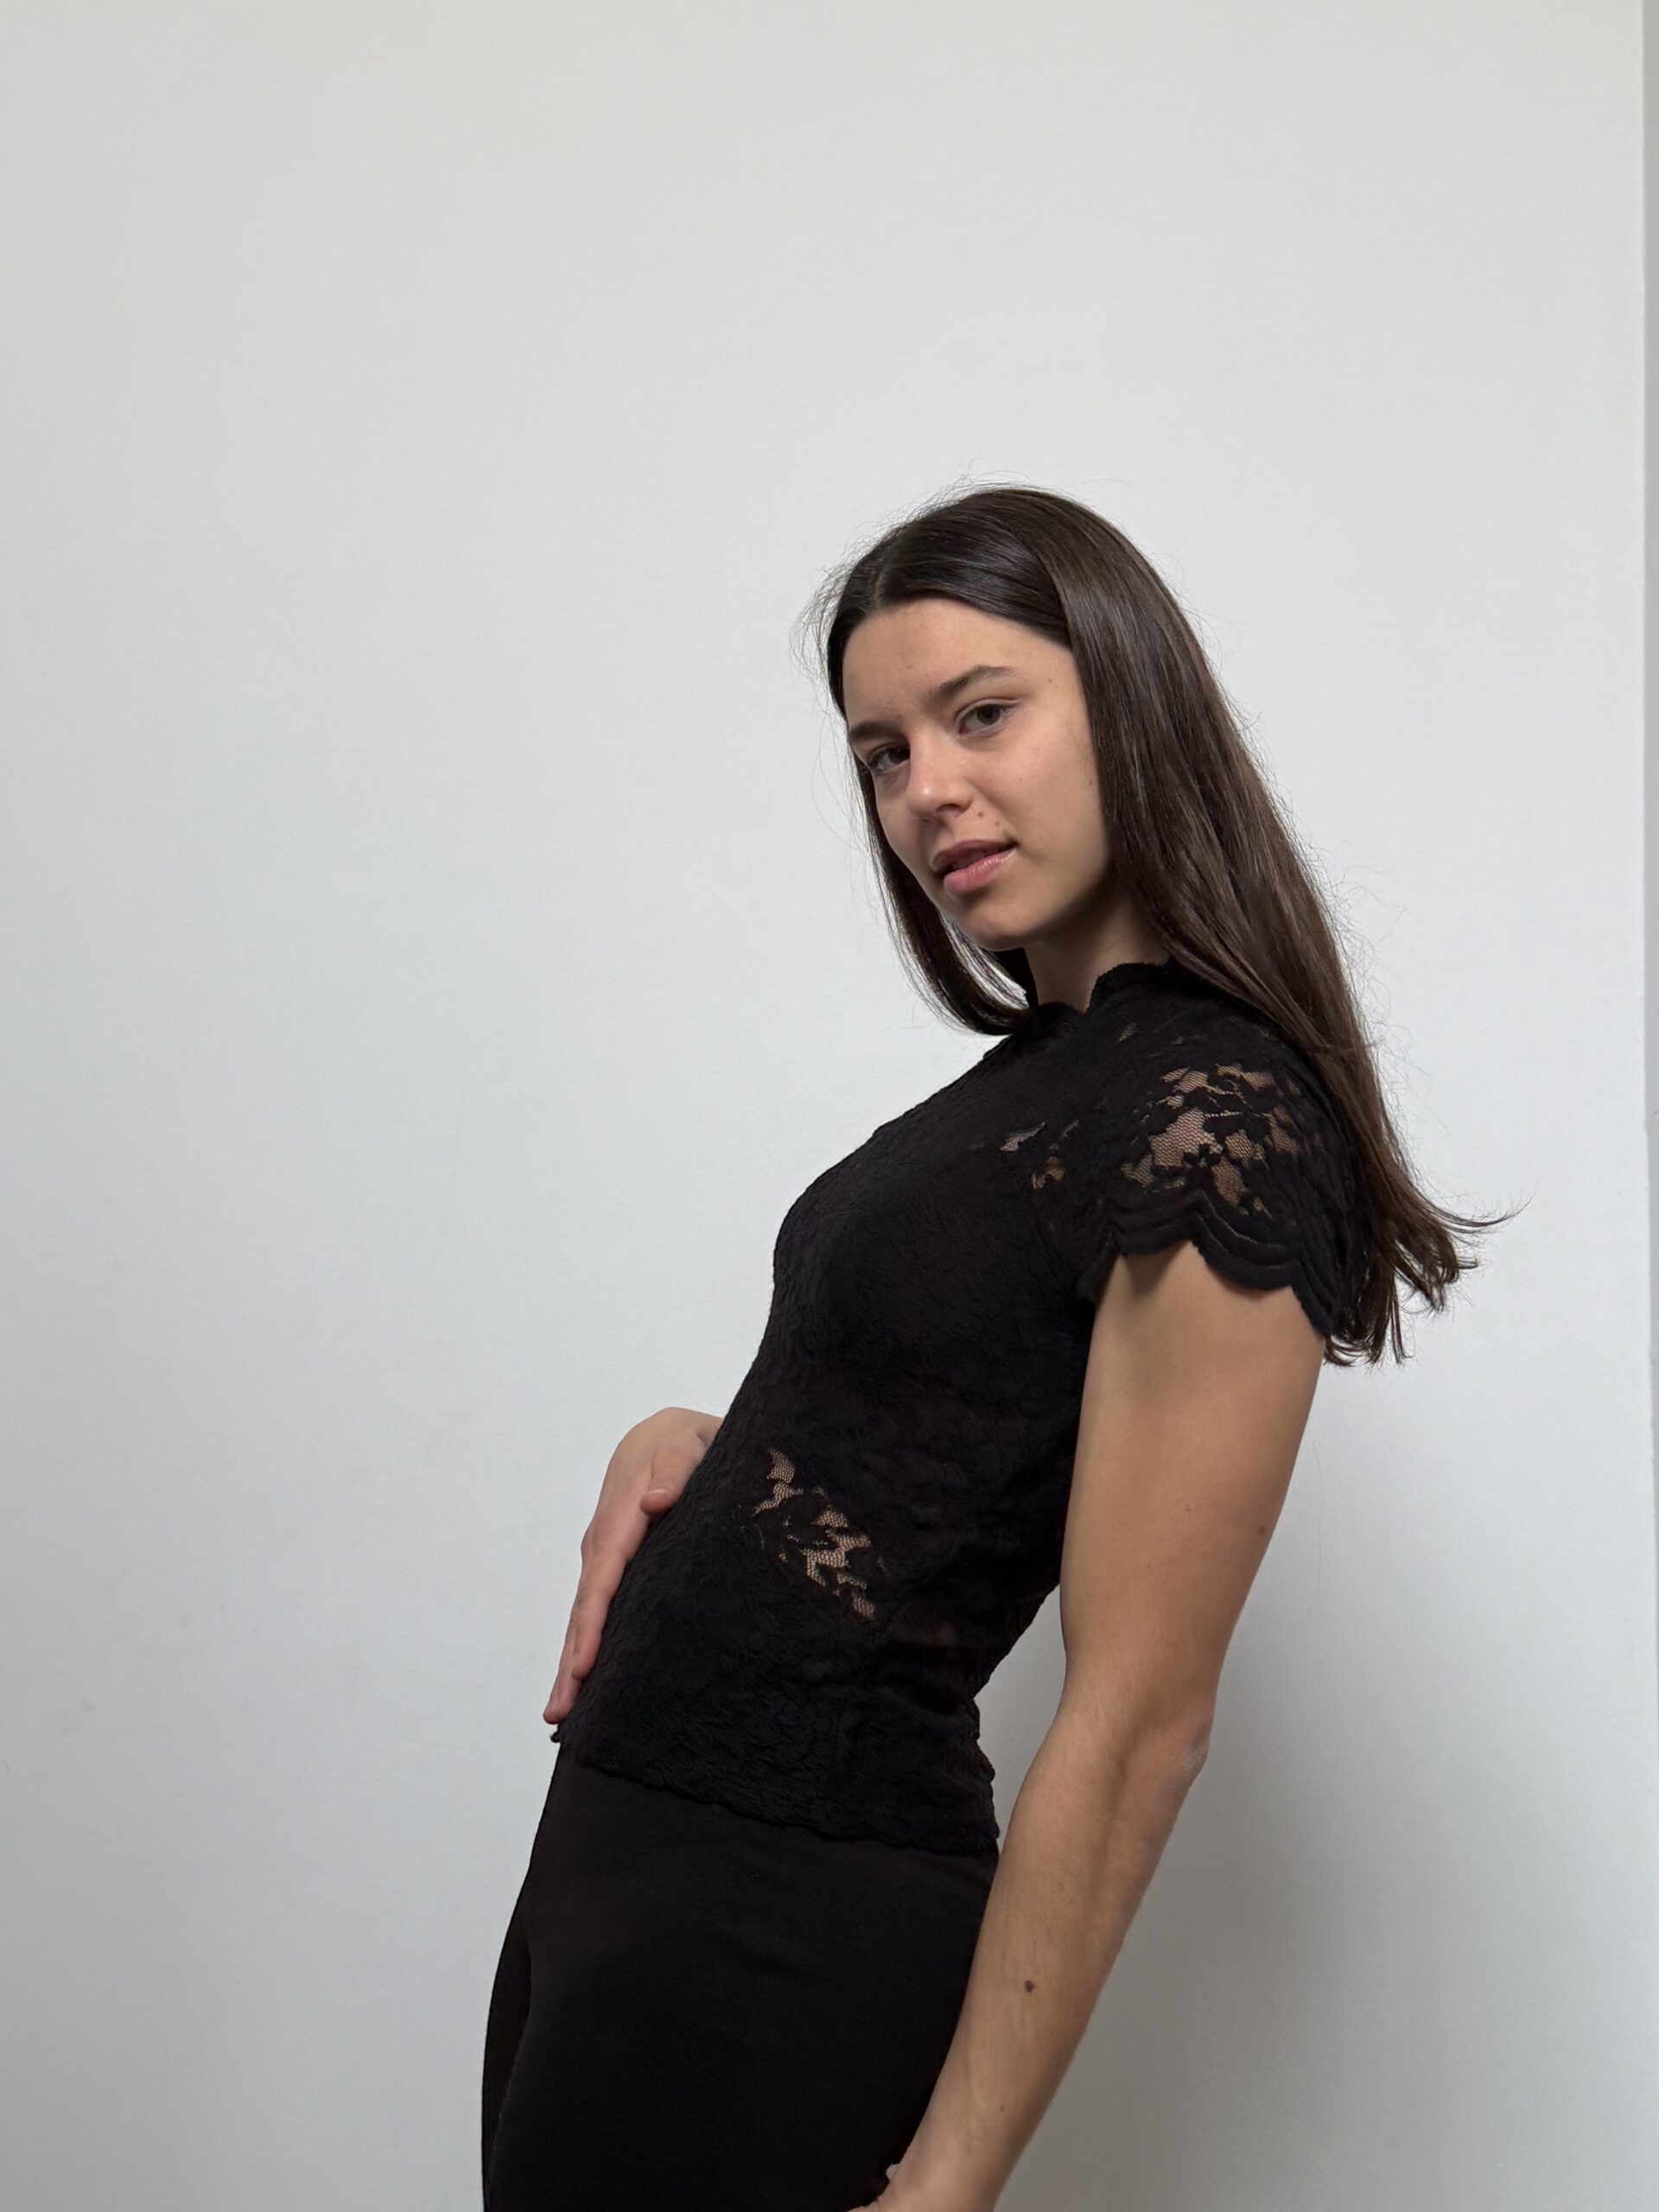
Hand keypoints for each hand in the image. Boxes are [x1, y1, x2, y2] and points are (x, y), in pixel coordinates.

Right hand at [542, 1407, 719, 1724]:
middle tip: (560, 1713)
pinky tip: (580, 1685)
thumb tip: (654, 1503)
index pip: (604, 1576)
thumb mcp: (688, 1442)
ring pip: (582, 1615)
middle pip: (583, 1606)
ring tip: (559, 1715)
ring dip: (569, 1664)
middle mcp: (603, 1541)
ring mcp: (602, 1557)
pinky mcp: (610, 1567)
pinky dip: (582, 1646)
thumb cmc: (683, 1439)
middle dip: (570, 1660)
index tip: (583, 1665)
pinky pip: (594, 1610)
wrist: (666, 1433)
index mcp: (620, 1514)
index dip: (593, 1622)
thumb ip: (676, 1467)